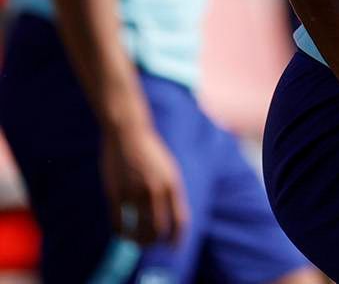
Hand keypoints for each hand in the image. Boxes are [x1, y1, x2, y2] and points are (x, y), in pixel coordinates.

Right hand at [100, 123, 187, 245]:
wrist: (129, 132)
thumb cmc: (149, 153)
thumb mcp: (168, 170)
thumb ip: (169, 192)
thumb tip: (170, 218)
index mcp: (173, 185)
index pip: (180, 220)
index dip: (178, 238)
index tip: (174, 248)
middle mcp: (156, 190)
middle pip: (158, 229)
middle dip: (155, 242)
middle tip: (150, 245)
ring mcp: (135, 192)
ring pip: (138, 228)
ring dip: (138, 240)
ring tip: (137, 243)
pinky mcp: (116, 192)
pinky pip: (119, 222)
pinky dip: (121, 232)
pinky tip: (122, 234)